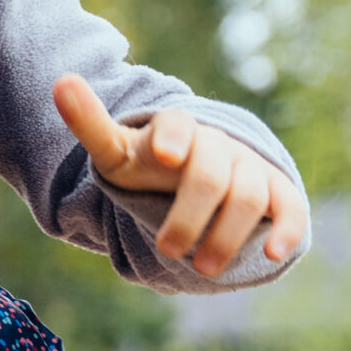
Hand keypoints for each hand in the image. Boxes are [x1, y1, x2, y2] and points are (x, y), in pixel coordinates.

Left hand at [51, 75, 308, 276]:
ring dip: (227, 234)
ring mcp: (250, 167)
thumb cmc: (147, 164)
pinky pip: (290, 205)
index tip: (164, 157)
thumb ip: (89, 122)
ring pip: (248, 195)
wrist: (189, 175)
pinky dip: (287, 228)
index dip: (173, 138)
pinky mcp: (277, 191)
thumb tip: (60, 81)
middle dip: (190, 214)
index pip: (178, 124)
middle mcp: (218, 144)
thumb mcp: (113, 150)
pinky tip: (274, 253)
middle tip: (167, 249)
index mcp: (177, 129)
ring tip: (201, 269)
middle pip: (210, 174)